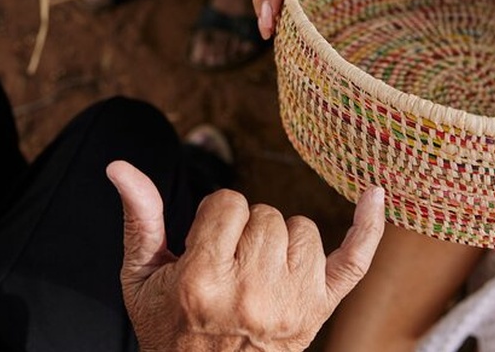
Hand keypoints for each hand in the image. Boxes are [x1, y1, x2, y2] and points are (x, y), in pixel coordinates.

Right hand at [106, 161, 384, 351]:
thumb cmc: (168, 328)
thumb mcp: (140, 278)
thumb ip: (139, 219)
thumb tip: (120, 166)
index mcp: (203, 280)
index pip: (228, 203)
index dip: (214, 217)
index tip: (204, 243)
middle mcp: (253, 292)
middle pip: (265, 213)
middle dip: (244, 228)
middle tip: (228, 263)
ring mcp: (293, 304)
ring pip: (301, 229)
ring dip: (280, 240)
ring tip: (258, 270)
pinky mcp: (320, 311)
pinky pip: (355, 258)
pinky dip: (368, 226)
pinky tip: (375, 193)